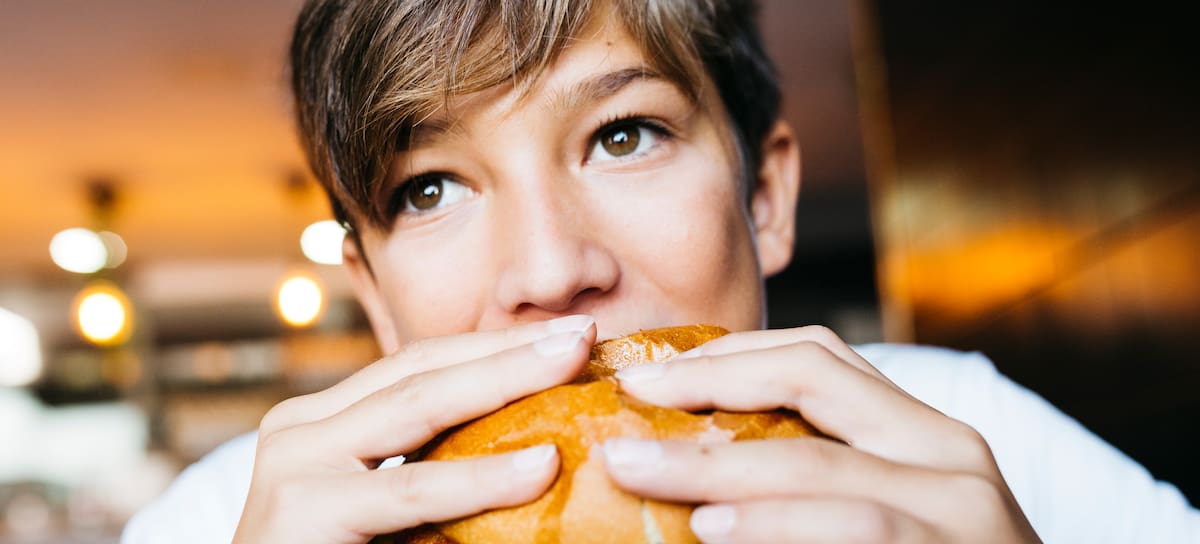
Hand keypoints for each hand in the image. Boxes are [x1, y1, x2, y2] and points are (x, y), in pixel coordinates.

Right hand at [232, 315, 595, 542]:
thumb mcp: (386, 512)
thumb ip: (434, 472)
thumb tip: (539, 455)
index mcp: (324, 423)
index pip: (420, 366)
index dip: (495, 346)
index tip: (566, 335)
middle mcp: (301, 430)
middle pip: (422, 370)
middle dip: (508, 348)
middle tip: (583, 331)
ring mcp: (294, 464)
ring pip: (416, 406)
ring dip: (503, 380)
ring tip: (573, 364)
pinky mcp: (301, 512)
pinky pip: (409, 490)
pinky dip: (479, 479)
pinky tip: (539, 466)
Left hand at [604, 326, 1040, 542]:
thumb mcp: (883, 502)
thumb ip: (812, 469)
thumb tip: (687, 459)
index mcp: (922, 430)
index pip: (818, 356)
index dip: (726, 353)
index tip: (650, 374)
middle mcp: (949, 452)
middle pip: (812, 383)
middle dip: (707, 387)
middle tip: (626, 402)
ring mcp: (959, 510)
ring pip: (821, 465)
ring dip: (717, 466)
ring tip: (642, 470)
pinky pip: (856, 530)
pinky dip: (777, 528)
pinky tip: (716, 531)